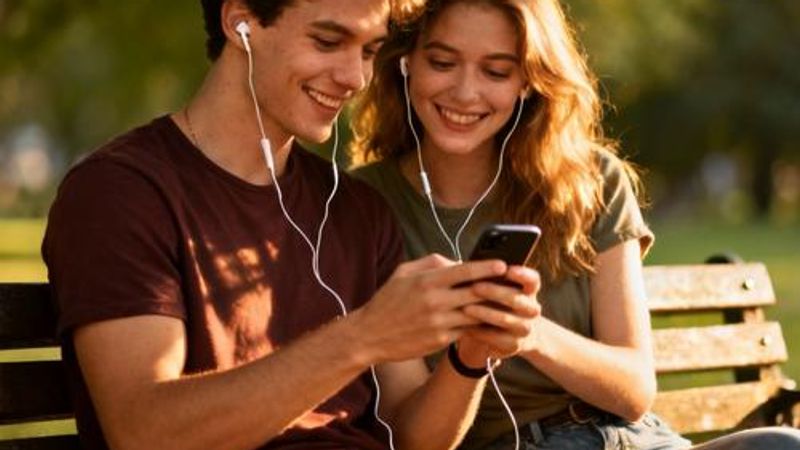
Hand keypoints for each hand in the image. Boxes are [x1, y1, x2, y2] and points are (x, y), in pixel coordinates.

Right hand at [349, 254, 508, 363]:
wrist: (370, 335)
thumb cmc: (388, 300)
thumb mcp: (404, 273)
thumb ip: (432, 263)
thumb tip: (459, 261)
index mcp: (427, 281)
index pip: (464, 271)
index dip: (487, 267)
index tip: (503, 265)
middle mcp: (435, 301)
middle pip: (476, 292)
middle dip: (496, 288)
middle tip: (512, 284)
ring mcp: (439, 322)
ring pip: (476, 313)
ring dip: (491, 309)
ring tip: (506, 303)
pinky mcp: (440, 340)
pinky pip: (466, 330)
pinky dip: (478, 325)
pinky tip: (488, 321)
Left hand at [459, 266, 541, 358]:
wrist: (505, 332)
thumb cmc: (492, 301)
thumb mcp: (492, 286)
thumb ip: (484, 275)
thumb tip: (461, 263)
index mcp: (528, 289)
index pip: (532, 279)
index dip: (522, 274)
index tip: (506, 269)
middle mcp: (531, 308)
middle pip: (518, 298)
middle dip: (496, 292)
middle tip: (476, 287)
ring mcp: (524, 327)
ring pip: (508, 320)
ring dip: (486, 313)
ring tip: (466, 308)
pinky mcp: (514, 345)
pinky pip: (498, 339)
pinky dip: (481, 332)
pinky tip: (466, 327)